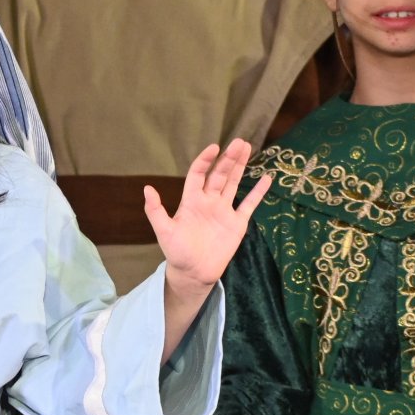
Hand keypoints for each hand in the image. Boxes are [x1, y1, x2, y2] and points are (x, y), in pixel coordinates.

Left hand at [150, 140, 269, 294]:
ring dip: (240, 167)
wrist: (194, 273)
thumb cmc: (176, 251)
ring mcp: (224, 211)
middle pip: (219, 175)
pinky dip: (258, 192)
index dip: (205, 161)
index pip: (199, 174)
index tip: (213, 148)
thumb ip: (155, 210)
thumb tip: (147, 188)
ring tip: (247, 147)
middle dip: (229, 159)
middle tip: (239, 142)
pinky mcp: (237, 223)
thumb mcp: (163, 231)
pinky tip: (267, 178)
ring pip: (234, 183)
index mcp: (191, 200)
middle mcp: (209, 201)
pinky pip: (249, 204)